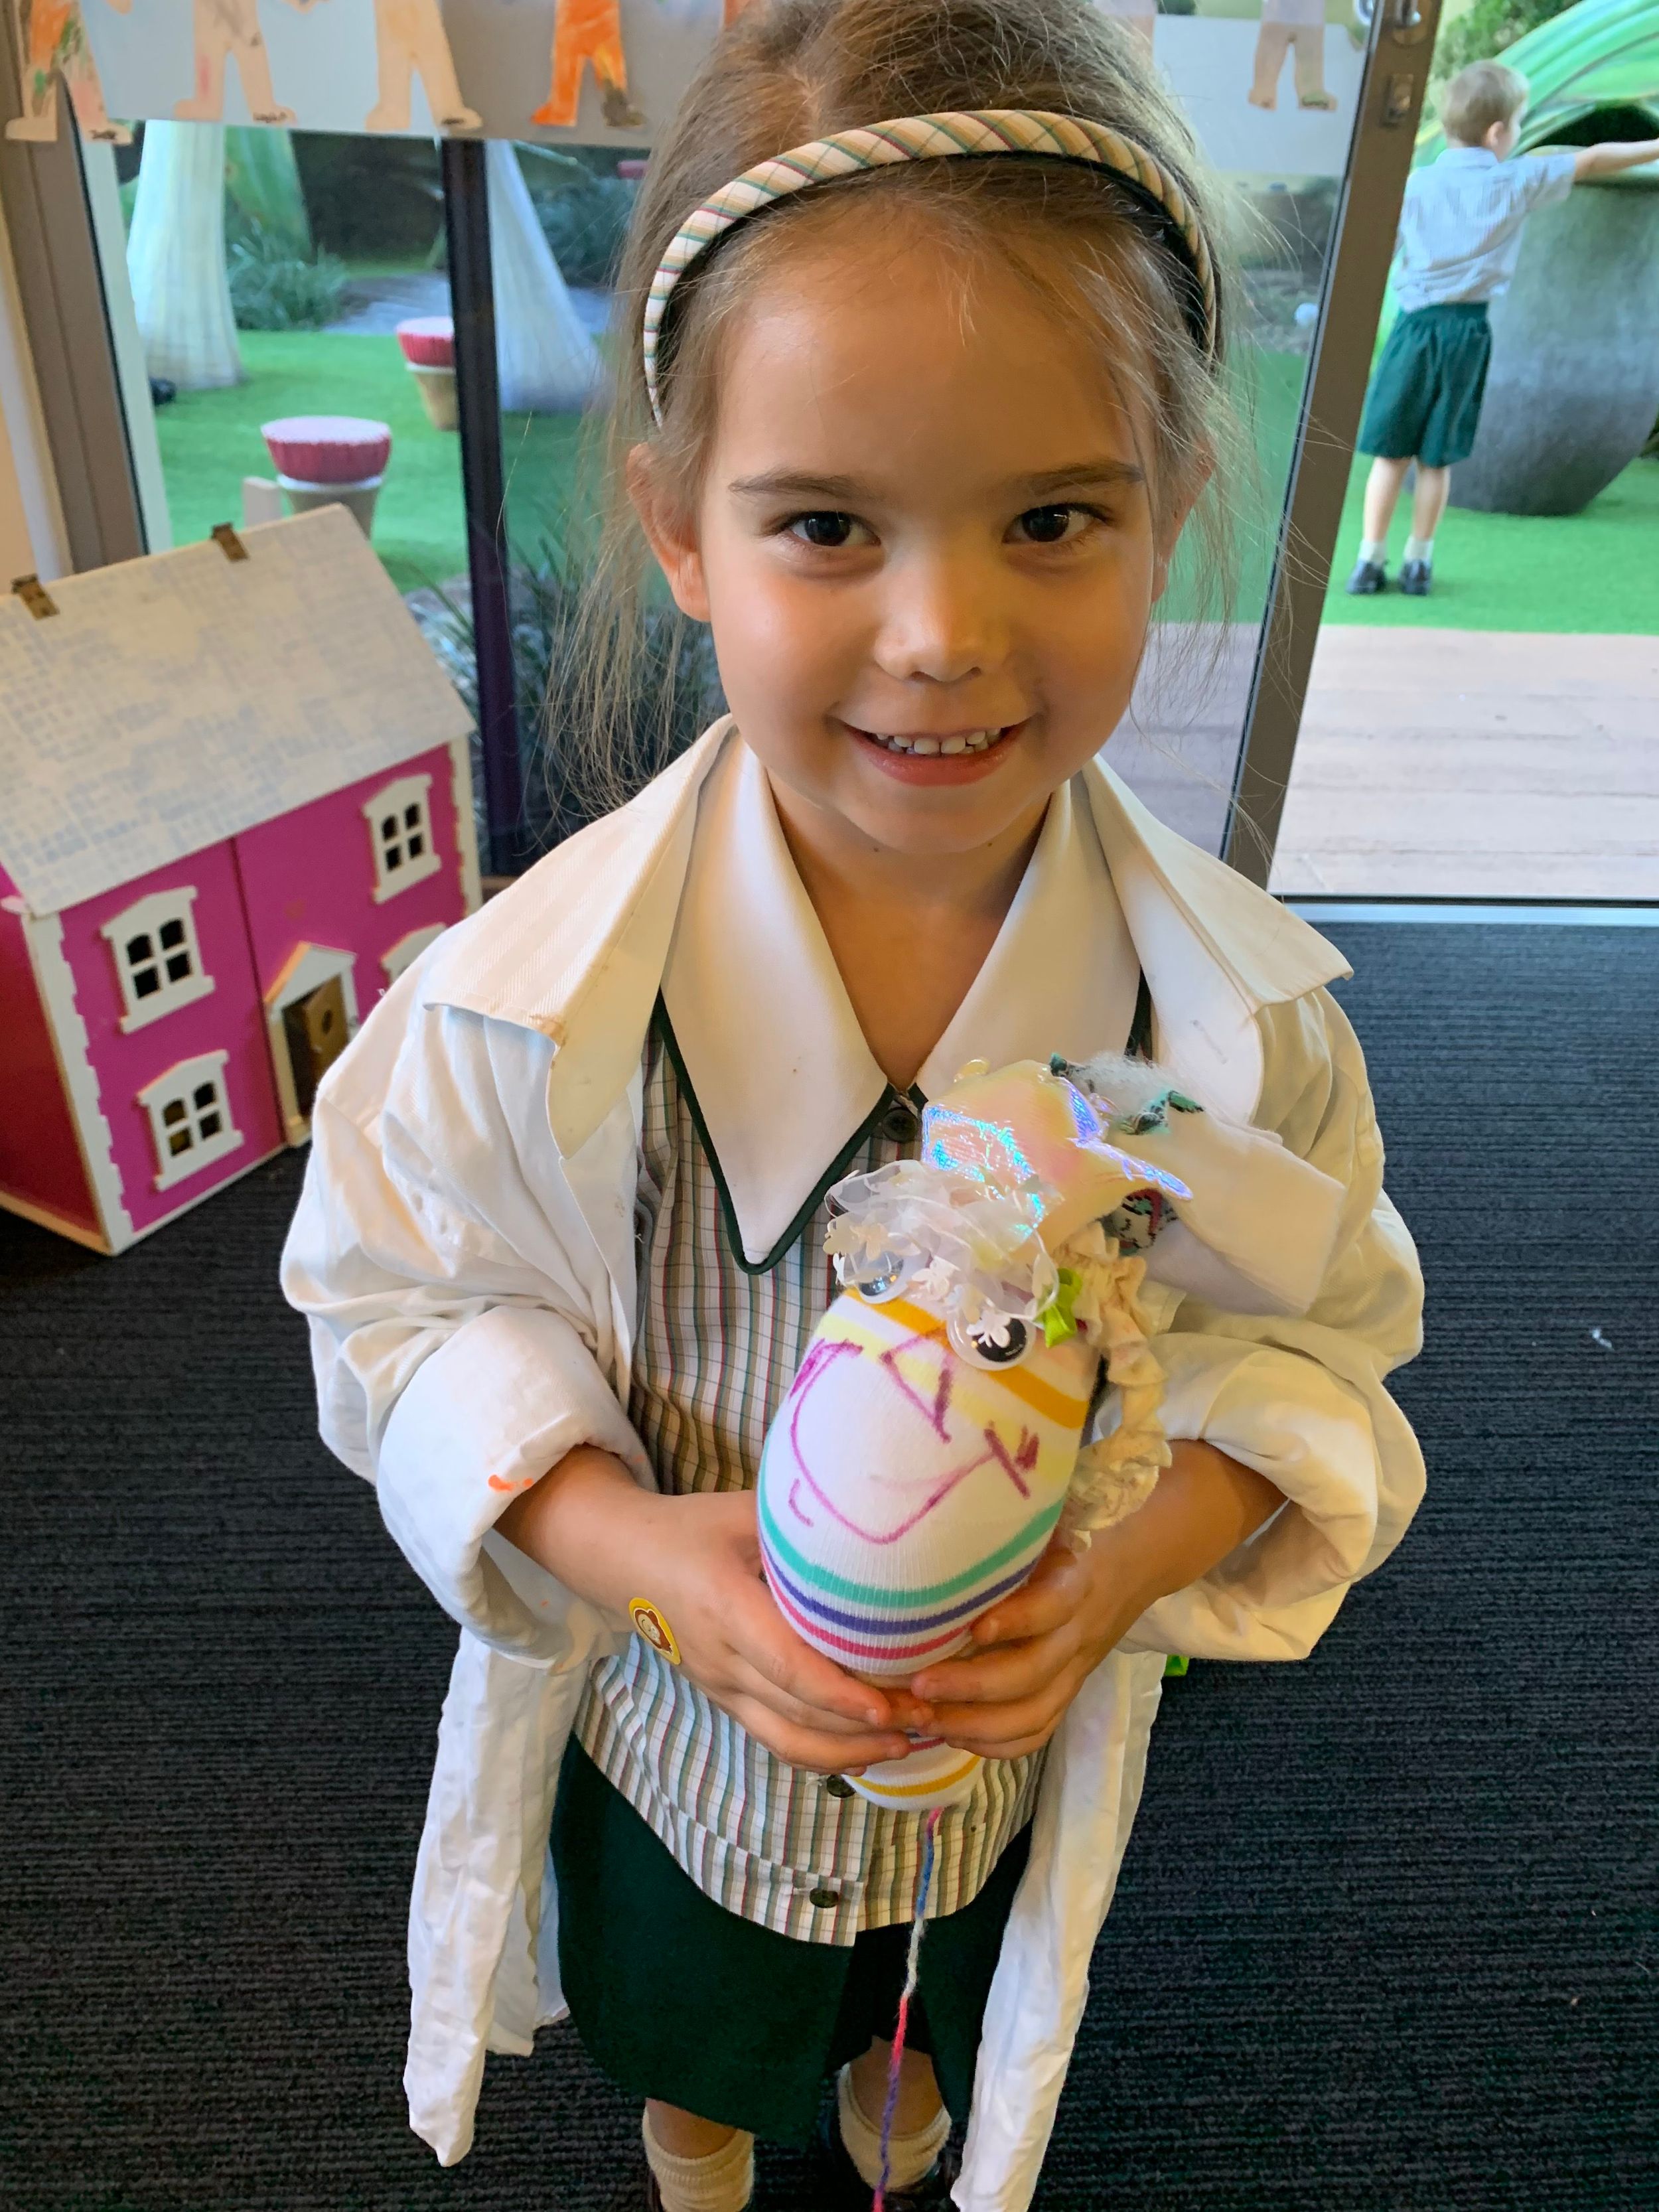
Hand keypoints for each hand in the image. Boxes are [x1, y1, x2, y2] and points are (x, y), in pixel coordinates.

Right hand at [634, 1489, 925, 1771]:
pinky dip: (822, 1752)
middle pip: (796, 1712)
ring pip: (786, 1740)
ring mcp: (721, 1687)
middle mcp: (722, 1660)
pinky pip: (774, 1738)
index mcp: (726, 1608)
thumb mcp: (742, 1513)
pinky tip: (865, 1749)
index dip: (839, 1693)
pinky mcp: (725, 1699)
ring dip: (849, 1751)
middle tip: (928, 1716)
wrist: (623, 1560)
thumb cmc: (690, 1528)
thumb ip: (800, 1524)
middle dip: (863, 1726)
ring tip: (908, 1741)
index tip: (888, 1706)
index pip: (786, 1665)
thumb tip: (874, 1519)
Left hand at [905, 1529, 1154, 1760]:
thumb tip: (940, 1529)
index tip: (973, 1626)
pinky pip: (1038, 1731)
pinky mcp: (1068, 1694)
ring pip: (1033, 1713)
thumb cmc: (1067, 1541)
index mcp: (1073, 1584)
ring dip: (974, 1724)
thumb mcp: (1045, 1530)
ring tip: (925, 1717)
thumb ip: (1007, 1538)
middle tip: (919, 1685)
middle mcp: (1076, 1633)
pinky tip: (952, 1735)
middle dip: (971, 1686)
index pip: (1050, 1607)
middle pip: (1032, 1672)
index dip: (1016, 1620)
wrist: (1130, 1571)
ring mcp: (1074, 1670)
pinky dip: (994, 1744)